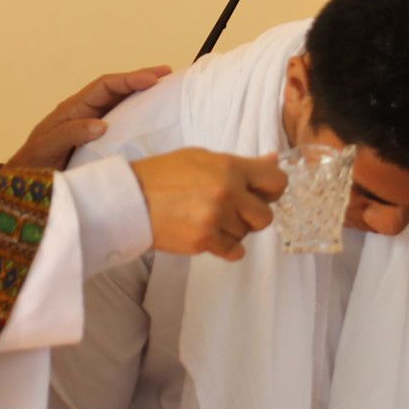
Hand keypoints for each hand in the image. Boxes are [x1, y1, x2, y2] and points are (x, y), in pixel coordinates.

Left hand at [9, 65, 169, 169]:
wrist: (24, 182)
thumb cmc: (33, 163)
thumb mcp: (47, 147)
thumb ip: (70, 134)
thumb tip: (101, 124)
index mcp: (73, 108)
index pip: (105, 86)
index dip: (128, 80)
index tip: (151, 79)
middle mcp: (85, 111)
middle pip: (116, 89)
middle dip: (140, 79)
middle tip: (167, 73)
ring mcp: (92, 124)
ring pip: (120, 103)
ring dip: (141, 94)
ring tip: (166, 88)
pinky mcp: (97, 139)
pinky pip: (120, 121)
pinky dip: (137, 114)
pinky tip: (152, 117)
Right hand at [131, 149, 282, 261]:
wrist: (131, 199)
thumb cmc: (164, 174)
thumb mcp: (203, 158)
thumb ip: (241, 163)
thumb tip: (273, 160)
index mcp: (230, 167)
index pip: (276, 181)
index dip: (272, 189)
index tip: (262, 193)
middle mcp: (228, 192)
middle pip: (265, 215)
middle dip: (252, 215)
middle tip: (233, 209)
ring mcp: (216, 218)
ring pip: (246, 234)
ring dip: (233, 230)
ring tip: (209, 218)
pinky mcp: (205, 240)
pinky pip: (234, 251)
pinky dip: (226, 246)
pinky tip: (211, 234)